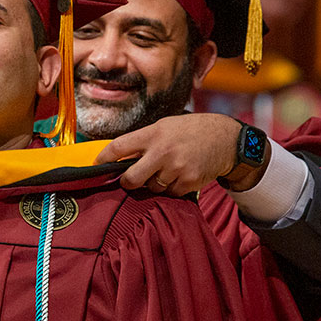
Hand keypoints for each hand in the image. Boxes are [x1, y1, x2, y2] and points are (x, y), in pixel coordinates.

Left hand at [93, 113, 242, 195]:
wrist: (224, 139)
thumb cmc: (190, 131)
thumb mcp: (165, 127)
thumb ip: (144, 141)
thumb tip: (121, 159)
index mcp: (153, 133)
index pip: (119, 147)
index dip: (103, 158)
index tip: (96, 165)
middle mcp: (162, 151)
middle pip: (131, 178)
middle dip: (127, 182)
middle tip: (129, 181)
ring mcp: (176, 168)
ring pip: (152, 188)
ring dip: (155, 183)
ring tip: (167, 170)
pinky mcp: (188, 182)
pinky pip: (170, 193)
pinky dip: (172, 188)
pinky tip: (181, 175)